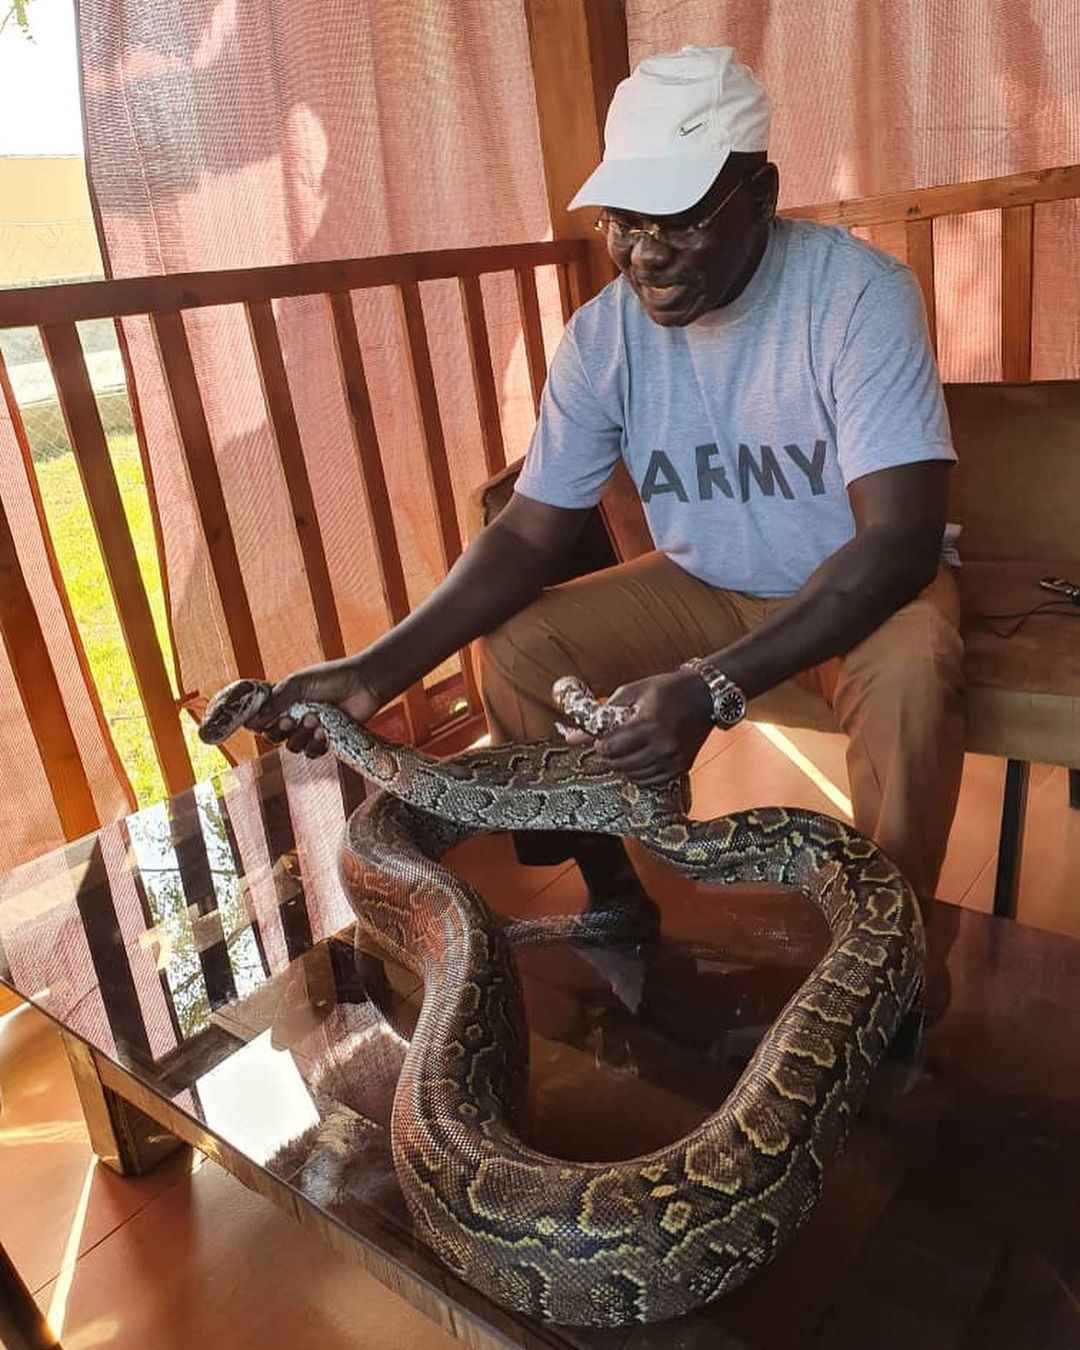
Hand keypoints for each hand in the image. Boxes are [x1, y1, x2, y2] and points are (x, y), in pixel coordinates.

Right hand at [245, 658, 380, 757]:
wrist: (363, 684)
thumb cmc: (331, 677)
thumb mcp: (298, 684)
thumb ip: (275, 702)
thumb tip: (252, 722)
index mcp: (284, 701)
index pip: (262, 719)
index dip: (259, 723)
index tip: (259, 723)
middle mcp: (295, 717)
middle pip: (273, 736)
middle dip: (280, 731)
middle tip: (291, 720)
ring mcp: (311, 730)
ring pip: (293, 746)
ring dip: (301, 736)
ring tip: (315, 720)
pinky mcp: (327, 741)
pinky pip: (312, 753)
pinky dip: (316, 745)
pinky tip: (324, 732)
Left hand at [590, 670, 713, 786]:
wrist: (705, 696)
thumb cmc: (667, 690)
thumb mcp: (632, 693)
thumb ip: (601, 713)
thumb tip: (570, 736)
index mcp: (649, 723)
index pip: (610, 747)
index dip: (599, 744)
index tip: (600, 738)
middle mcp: (663, 745)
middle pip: (619, 764)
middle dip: (608, 755)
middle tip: (610, 744)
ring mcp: (673, 759)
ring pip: (633, 775)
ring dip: (623, 765)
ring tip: (626, 749)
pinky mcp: (681, 768)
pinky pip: (650, 780)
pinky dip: (639, 772)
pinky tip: (640, 758)